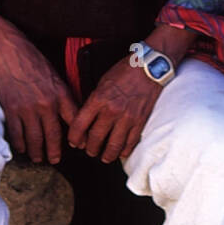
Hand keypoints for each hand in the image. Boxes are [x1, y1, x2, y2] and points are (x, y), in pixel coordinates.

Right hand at [0, 8, 77, 164]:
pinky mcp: (12, 110)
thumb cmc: (32, 60)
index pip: (74, 121)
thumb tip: (70, 113)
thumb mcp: (55, 76)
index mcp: (61, 94)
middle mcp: (47, 104)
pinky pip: (17, 134)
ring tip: (38, 158)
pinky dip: (20, 144)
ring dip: (37, 152)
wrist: (8, 51)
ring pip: (35, 139)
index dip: (78, 137)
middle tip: (55, 160)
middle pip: (54, 135)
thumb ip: (63, 95)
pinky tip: (22, 148)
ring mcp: (28, 109)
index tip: (79, 146)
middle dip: (55, 151)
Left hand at [67, 24, 195, 162]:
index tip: (74, 142)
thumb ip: (94, 101)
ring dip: (107, 155)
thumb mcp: (102, 82)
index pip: (80, 125)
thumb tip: (87, 118)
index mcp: (99, 99)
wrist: (149, 67)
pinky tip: (121, 152)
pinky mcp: (140, 121)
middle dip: (90, 149)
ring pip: (113, 146)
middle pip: (95, 139)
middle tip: (90, 151)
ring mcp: (127, 118)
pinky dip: (124, 151)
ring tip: (104, 157)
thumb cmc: (125, 71)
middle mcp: (111, 110)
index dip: (74, 138)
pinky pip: (130, 143)